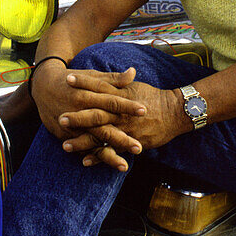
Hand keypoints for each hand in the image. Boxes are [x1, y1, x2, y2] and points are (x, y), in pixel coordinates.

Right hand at [30, 61, 142, 170]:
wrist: (42, 86)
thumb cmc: (72, 80)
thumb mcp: (91, 76)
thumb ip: (113, 79)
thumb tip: (133, 72)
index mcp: (88, 95)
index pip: (111, 101)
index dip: (127, 106)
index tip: (144, 111)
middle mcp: (80, 111)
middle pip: (103, 126)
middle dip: (121, 138)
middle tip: (139, 147)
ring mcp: (72, 126)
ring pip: (92, 143)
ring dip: (108, 155)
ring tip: (124, 165)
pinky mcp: (65, 136)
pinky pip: (81, 149)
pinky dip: (92, 158)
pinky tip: (104, 166)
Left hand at [58, 69, 192, 155]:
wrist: (175, 113)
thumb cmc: (153, 98)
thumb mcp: (135, 87)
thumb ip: (119, 83)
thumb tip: (103, 75)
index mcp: (121, 96)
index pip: (100, 87)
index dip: (84, 83)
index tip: (68, 79)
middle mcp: (121, 113)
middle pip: (96, 114)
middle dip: (78, 117)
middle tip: (60, 118)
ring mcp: (125, 128)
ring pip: (101, 136)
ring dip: (83, 141)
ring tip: (65, 145)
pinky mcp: (130, 142)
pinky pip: (112, 151)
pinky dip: (99, 157)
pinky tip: (84, 161)